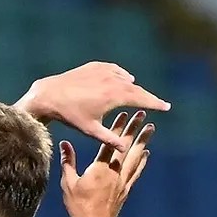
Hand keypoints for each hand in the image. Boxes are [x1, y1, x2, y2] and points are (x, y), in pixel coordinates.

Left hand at [16, 61, 169, 151]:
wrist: (49, 95)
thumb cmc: (70, 115)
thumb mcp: (91, 130)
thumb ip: (110, 139)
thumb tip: (126, 150)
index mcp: (114, 96)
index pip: (141, 99)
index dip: (155, 103)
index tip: (167, 107)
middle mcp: (112, 80)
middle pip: (136, 88)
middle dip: (147, 96)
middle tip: (158, 103)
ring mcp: (103, 71)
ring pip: (125, 78)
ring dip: (133, 86)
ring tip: (139, 94)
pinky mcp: (95, 66)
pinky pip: (114, 69)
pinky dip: (121, 75)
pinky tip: (124, 78)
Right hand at [59, 110, 154, 216]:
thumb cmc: (79, 206)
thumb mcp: (68, 184)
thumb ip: (68, 162)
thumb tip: (64, 144)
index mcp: (100, 169)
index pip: (111, 143)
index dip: (118, 127)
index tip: (125, 114)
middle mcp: (115, 172)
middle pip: (127, 146)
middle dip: (135, 129)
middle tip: (143, 114)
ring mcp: (123, 181)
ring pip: (136, 157)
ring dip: (144, 141)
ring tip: (150, 128)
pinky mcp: (126, 189)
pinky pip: (137, 172)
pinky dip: (142, 161)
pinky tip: (146, 154)